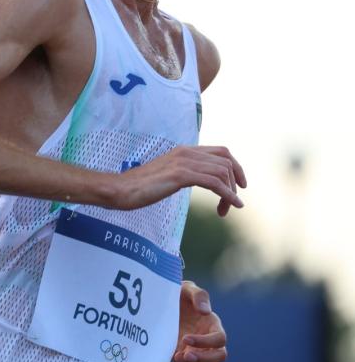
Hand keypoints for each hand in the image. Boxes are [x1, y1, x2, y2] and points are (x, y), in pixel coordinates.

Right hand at [112, 146, 245, 214]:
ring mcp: (183, 162)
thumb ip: (182, 173)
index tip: (239, 186)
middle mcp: (186, 152)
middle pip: (226, 162)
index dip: (236, 168)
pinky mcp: (180, 175)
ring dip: (230, 193)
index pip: (221, 152)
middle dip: (235, 183)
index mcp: (183, 151)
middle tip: (231, 204)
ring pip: (223, 173)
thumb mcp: (166, 176)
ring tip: (225, 210)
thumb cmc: (139, 187)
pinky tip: (231, 205)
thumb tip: (196, 180)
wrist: (120, 189)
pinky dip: (228, 195)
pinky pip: (215, 183)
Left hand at [172, 280, 226, 361]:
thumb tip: (206, 312)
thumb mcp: (187, 289)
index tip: (186, 338)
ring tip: (179, 358)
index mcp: (213, 324)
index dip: (206, 342)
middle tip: (187, 355)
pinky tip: (174, 357)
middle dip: (205, 358)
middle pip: (220, 356)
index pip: (219, 339)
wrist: (162, 301)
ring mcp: (199, 348)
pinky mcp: (185, 353)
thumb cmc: (179, 293)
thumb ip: (199, 296)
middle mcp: (209, 338)